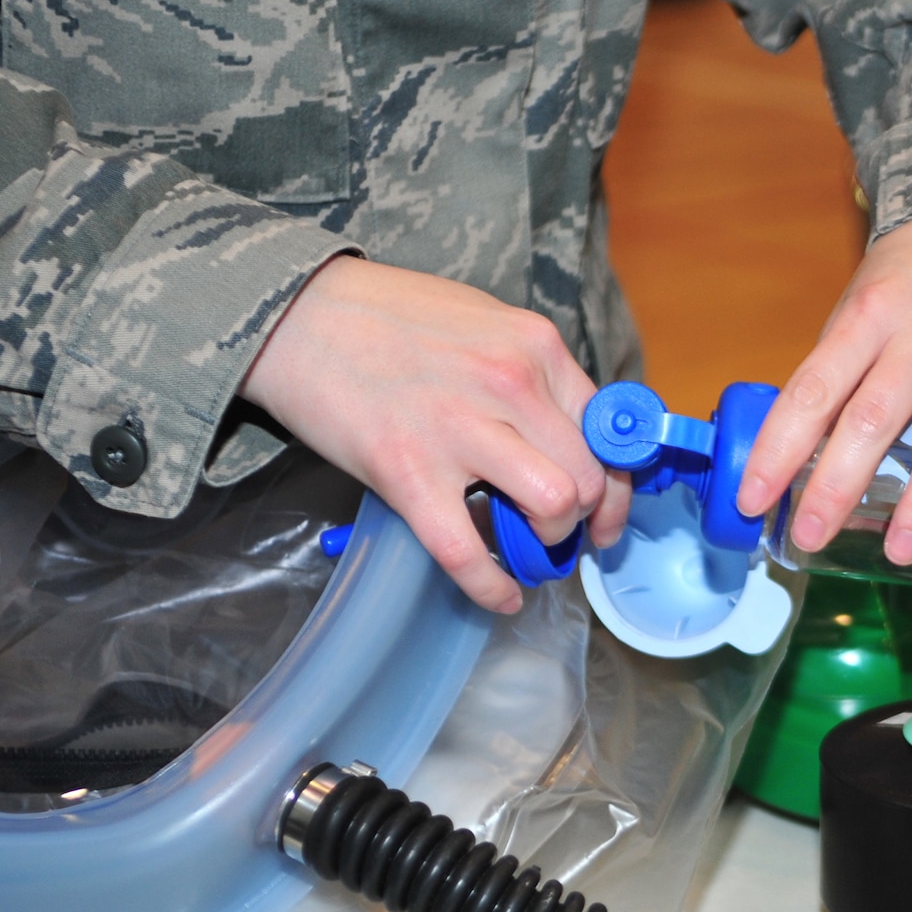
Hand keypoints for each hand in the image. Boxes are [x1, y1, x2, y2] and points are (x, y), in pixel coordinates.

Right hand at [240, 256, 631, 612]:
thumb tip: (565, 433)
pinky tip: (500, 596)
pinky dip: (492, 587)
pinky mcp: (408, 471)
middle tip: (555, 533)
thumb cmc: (386, 317)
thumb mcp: (483, 323)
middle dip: (582, 520)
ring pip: (554, 506)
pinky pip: (467, 551)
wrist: (296, 314)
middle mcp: (510, 383)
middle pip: (589, 477)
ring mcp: (460, 428)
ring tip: (524, 546)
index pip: (609, 431)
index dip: (616, 486)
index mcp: (534, 346)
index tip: (605, 515)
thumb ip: (529, 374)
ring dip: (547, 540)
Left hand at [733, 209, 911, 563]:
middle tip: (811, 537)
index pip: (814, 390)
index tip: (753, 498)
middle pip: (876, 417)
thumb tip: (789, 458)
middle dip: (837, 486)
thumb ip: (832, 376)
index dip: (779, 449)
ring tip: (897, 551)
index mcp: (871, 315)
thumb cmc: (910, 278)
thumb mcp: (857, 309)